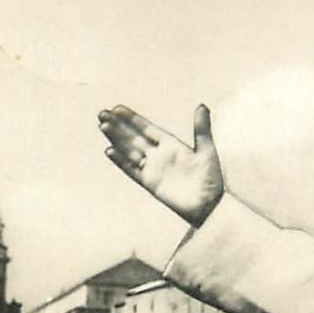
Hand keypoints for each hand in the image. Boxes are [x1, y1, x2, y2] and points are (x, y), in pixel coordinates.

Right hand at [98, 104, 224, 227]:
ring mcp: (152, 169)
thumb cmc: (211, 180)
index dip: (132, 119)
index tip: (117, 108)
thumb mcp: (206, 151)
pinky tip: (110, 151)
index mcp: (171, 145)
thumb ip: (201, 129)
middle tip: (102, 113)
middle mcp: (158, 155)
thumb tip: (202, 106)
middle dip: (118, 126)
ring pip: (129, 150)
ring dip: (116, 139)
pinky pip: (132, 170)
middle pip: (133, 137)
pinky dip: (120, 161)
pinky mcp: (149, 183)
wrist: (208, 206)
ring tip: (103, 126)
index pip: (147, 129)